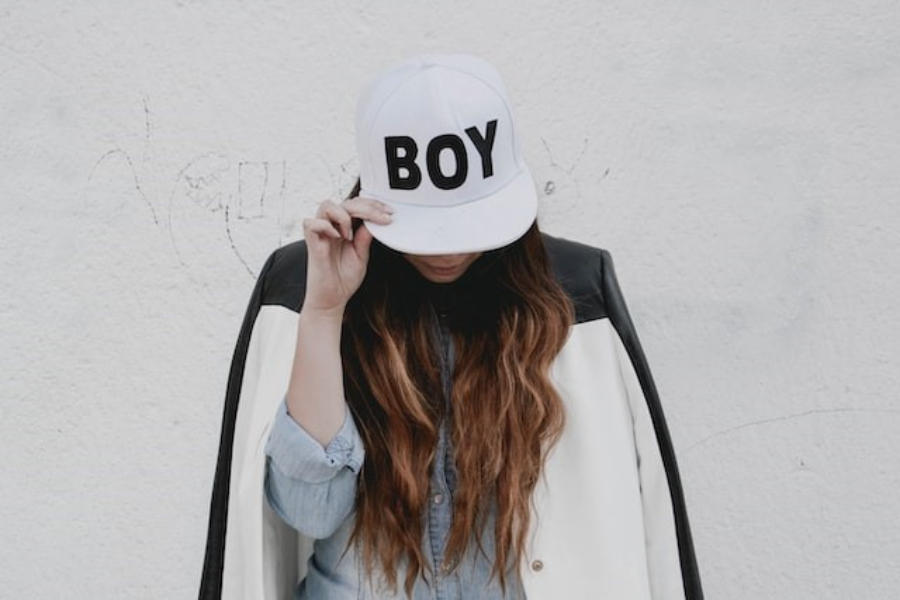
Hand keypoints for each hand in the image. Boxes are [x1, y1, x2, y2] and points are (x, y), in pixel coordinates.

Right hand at [302, 197, 392, 315]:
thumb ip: (366, 237)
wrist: (331, 300)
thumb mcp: (362, 255)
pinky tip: (338, 238)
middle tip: (382, 218)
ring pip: (326, 205)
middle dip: (367, 207)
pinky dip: (325, 226)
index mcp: (345, 228)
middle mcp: (332, 228)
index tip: (390, 212)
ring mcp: (320, 234)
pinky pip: (311, 222)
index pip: (357, 205)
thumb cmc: (344, 280)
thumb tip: (375, 220)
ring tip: (351, 235)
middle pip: (345, 202)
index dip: (373, 205)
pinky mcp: (311, 243)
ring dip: (344, 216)